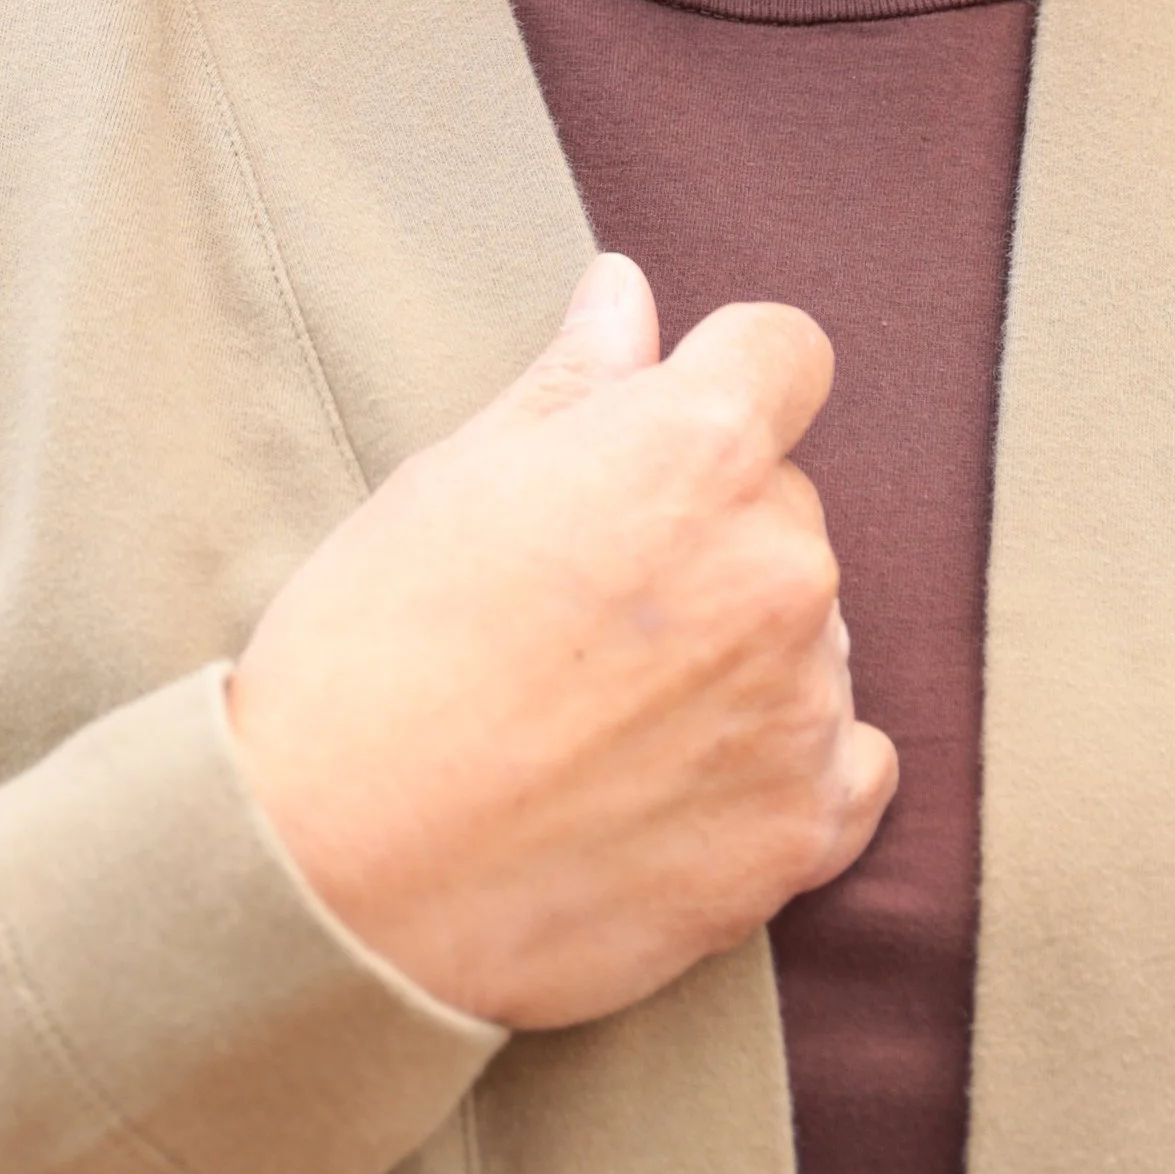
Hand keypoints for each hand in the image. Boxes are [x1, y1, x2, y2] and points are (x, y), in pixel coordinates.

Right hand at [226, 253, 897, 1028]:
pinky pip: (845, 764)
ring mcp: (801, 705)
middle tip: (585, 604)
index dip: (723, 376)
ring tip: (602, 714)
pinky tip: (677, 785)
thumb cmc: (373, 653)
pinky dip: (783, 767)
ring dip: (739, 652)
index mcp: (697, 449)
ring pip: (808, 633)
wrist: (329, 883)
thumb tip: (628, 291)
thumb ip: (576, 379)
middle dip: (709, 529)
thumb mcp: (458, 476)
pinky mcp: (800, 831)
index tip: (667, 425)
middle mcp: (777, 565)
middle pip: (784, 503)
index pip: (785, 353)